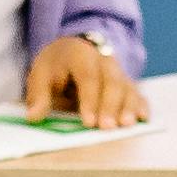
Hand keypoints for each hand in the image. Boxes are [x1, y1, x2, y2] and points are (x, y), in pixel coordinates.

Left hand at [24, 33, 147, 128]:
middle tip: (107, 128)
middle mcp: (104, 59)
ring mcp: (118, 70)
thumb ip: (39, 96)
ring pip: (127, 87)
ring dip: (128, 107)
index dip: (90, 100)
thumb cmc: (57, 65)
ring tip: (127, 125)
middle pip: (112, 81)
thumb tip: (33, 118)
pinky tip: (144, 118)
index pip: (88, 77)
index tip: (88, 122)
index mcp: (80, 54)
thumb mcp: (41, 74)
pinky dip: (141, 105)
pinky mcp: (126, 81)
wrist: (75, 47)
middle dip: (111, 106)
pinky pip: (137, 92)